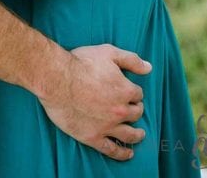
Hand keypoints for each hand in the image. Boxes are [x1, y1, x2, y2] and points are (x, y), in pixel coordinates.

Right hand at [40, 44, 150, 160]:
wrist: (57, 79)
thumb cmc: (81, 63)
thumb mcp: (109, 53)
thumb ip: (131, 60)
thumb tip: (149, 68)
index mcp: (125, 90)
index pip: (137, 94)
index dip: (134, 91)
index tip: (129, 91)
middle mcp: (120, 110)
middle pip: (135, 113)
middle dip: (136, 109)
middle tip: (133, 109)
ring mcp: (107, 126)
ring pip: (129, 134)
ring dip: (137, 135)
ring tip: (140, 135)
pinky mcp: (93, 137)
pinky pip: (112, 150)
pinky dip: (122, 153)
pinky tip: (128, 154)